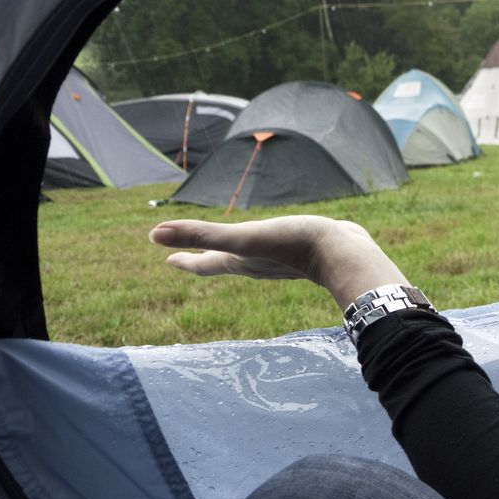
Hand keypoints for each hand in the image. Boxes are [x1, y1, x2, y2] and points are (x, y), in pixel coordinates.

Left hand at [148, 216, 409, 307]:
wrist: (344, 254)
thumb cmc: (293, 245)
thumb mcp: (243, 238)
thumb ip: (201, 235)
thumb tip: (153, 234)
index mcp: (241, 262)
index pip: (205, 264)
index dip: (185, 260)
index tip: (169, 259)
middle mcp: (259, 264)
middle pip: (225, 262)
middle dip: (206, 258)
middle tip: (189, 256)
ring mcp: (282, 260)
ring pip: (251, 257)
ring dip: (236, 253)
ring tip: (233, 249)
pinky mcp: (303, 250)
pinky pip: (277, 248)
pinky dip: (267, 244)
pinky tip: (278, 237)